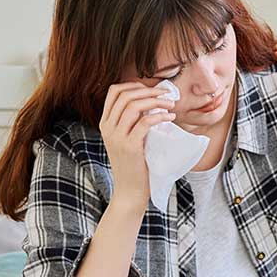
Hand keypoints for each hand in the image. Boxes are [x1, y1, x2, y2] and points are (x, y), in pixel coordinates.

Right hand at [98, 82, 174, 209]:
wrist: (129, 190)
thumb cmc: (134, 164)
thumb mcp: (127, 138)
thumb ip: (132, 121)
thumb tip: (152, 101)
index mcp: (105, 123)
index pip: (114, 91)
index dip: (135, 85)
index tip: (152, 90)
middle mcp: (107, 127)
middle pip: (125, 95)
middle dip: (149, 91)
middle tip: (166, 94)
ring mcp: (117, 137)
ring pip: (134, 106)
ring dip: (156, 101)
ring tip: (171, 104)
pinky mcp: (129, 147)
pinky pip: (145, 122)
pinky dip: (160, 116)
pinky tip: (170, 117)